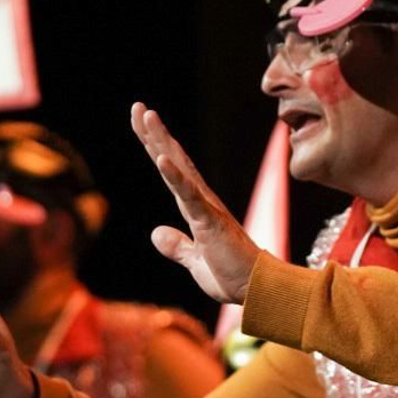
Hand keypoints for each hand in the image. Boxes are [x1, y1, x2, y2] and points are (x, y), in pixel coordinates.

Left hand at [131, 103, 260, 303]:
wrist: (259, 289)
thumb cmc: (233, 276)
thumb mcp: (195, 261)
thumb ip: (177, 247)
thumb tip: (156, 233)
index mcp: (197, 209)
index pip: (171, 172)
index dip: (156, 147)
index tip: (141, 124)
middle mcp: (202, 201)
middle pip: (173, 160)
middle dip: (154, 134)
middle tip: (138, 107)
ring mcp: (207, 208)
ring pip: (180, 169)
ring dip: (162, 142)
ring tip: (147, 117)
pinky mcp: (210, 222)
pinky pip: (189, 196)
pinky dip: (174, 176)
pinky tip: (161, 159)